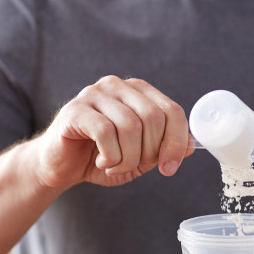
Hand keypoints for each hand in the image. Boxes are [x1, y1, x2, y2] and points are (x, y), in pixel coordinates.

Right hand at [34, 75, 191, 188]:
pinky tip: (102, 162)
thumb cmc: (101, 158)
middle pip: (154, 117)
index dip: (177, 142)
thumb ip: (164, 148)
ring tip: (115, 166)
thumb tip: (193, 145)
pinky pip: (105, 132)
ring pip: (130, 126)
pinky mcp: (75, 110)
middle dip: (151, 152)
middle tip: (135, 166)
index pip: (172, 111)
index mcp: (138, 92)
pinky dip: (110, 156)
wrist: (61, 166)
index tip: (169, 168)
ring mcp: (94, 94)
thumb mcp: (141, 157)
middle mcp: (117, 86)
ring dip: (128, 158)